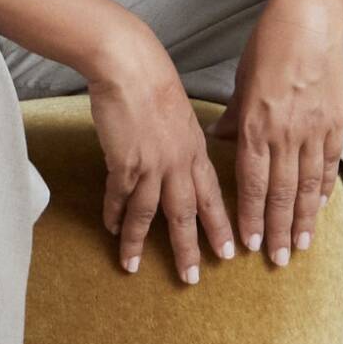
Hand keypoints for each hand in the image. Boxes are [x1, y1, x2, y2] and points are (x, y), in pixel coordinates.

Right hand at [87, 14, 235, 282]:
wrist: (129, 66)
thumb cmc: (155, 81)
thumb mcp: (183, 112)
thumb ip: (189, 137)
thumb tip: (194, 150)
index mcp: (197, 150)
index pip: (213, 197)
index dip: (221, 226)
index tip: (231, 253)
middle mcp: (178, 162)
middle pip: (186, 215)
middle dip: (189, 249)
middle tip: (192, 277)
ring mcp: (151, 164)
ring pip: (148, 213)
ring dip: (139, 242)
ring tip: (132, 266)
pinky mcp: (123, 161)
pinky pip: (119, 197)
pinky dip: (114, 215)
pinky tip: (111, 229)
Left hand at [209, 0, 342, 265]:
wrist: (310, 19)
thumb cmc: (269, 45)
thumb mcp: (242, 80)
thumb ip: (234, 116)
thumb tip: (219, 139)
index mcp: (255, 124)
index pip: (252, 183)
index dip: (251, 217)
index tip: (250, 245)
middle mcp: (284, 133)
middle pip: (281, 193)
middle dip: (279, 230)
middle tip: (279, 261)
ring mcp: (313, 129)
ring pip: (308, 185)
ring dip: (304, 219)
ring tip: (303, 246)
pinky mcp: (336, 121)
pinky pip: (329, 162)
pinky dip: (325, 187)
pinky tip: (322, 207)